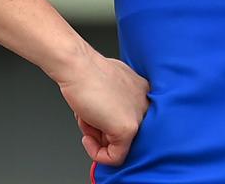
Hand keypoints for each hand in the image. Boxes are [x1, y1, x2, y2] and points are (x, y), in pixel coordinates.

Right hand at [56, 49, 150, 165]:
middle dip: (103, 133)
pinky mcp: (128, 129)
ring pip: (120, 146)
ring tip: (87, 120)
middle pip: (125, 134)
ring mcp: (138, 117)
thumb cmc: (88, 74)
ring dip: (97, 140)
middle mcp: (146, 104)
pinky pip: (115, 157)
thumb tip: (108, 126)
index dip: (108, 125)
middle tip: (90, 124)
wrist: (78, 67)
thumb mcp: (109, 90)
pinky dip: (98, 154)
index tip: (97, 124)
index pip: (129, 121)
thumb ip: (116, 107)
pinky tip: (87, 139)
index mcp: (143, 93)